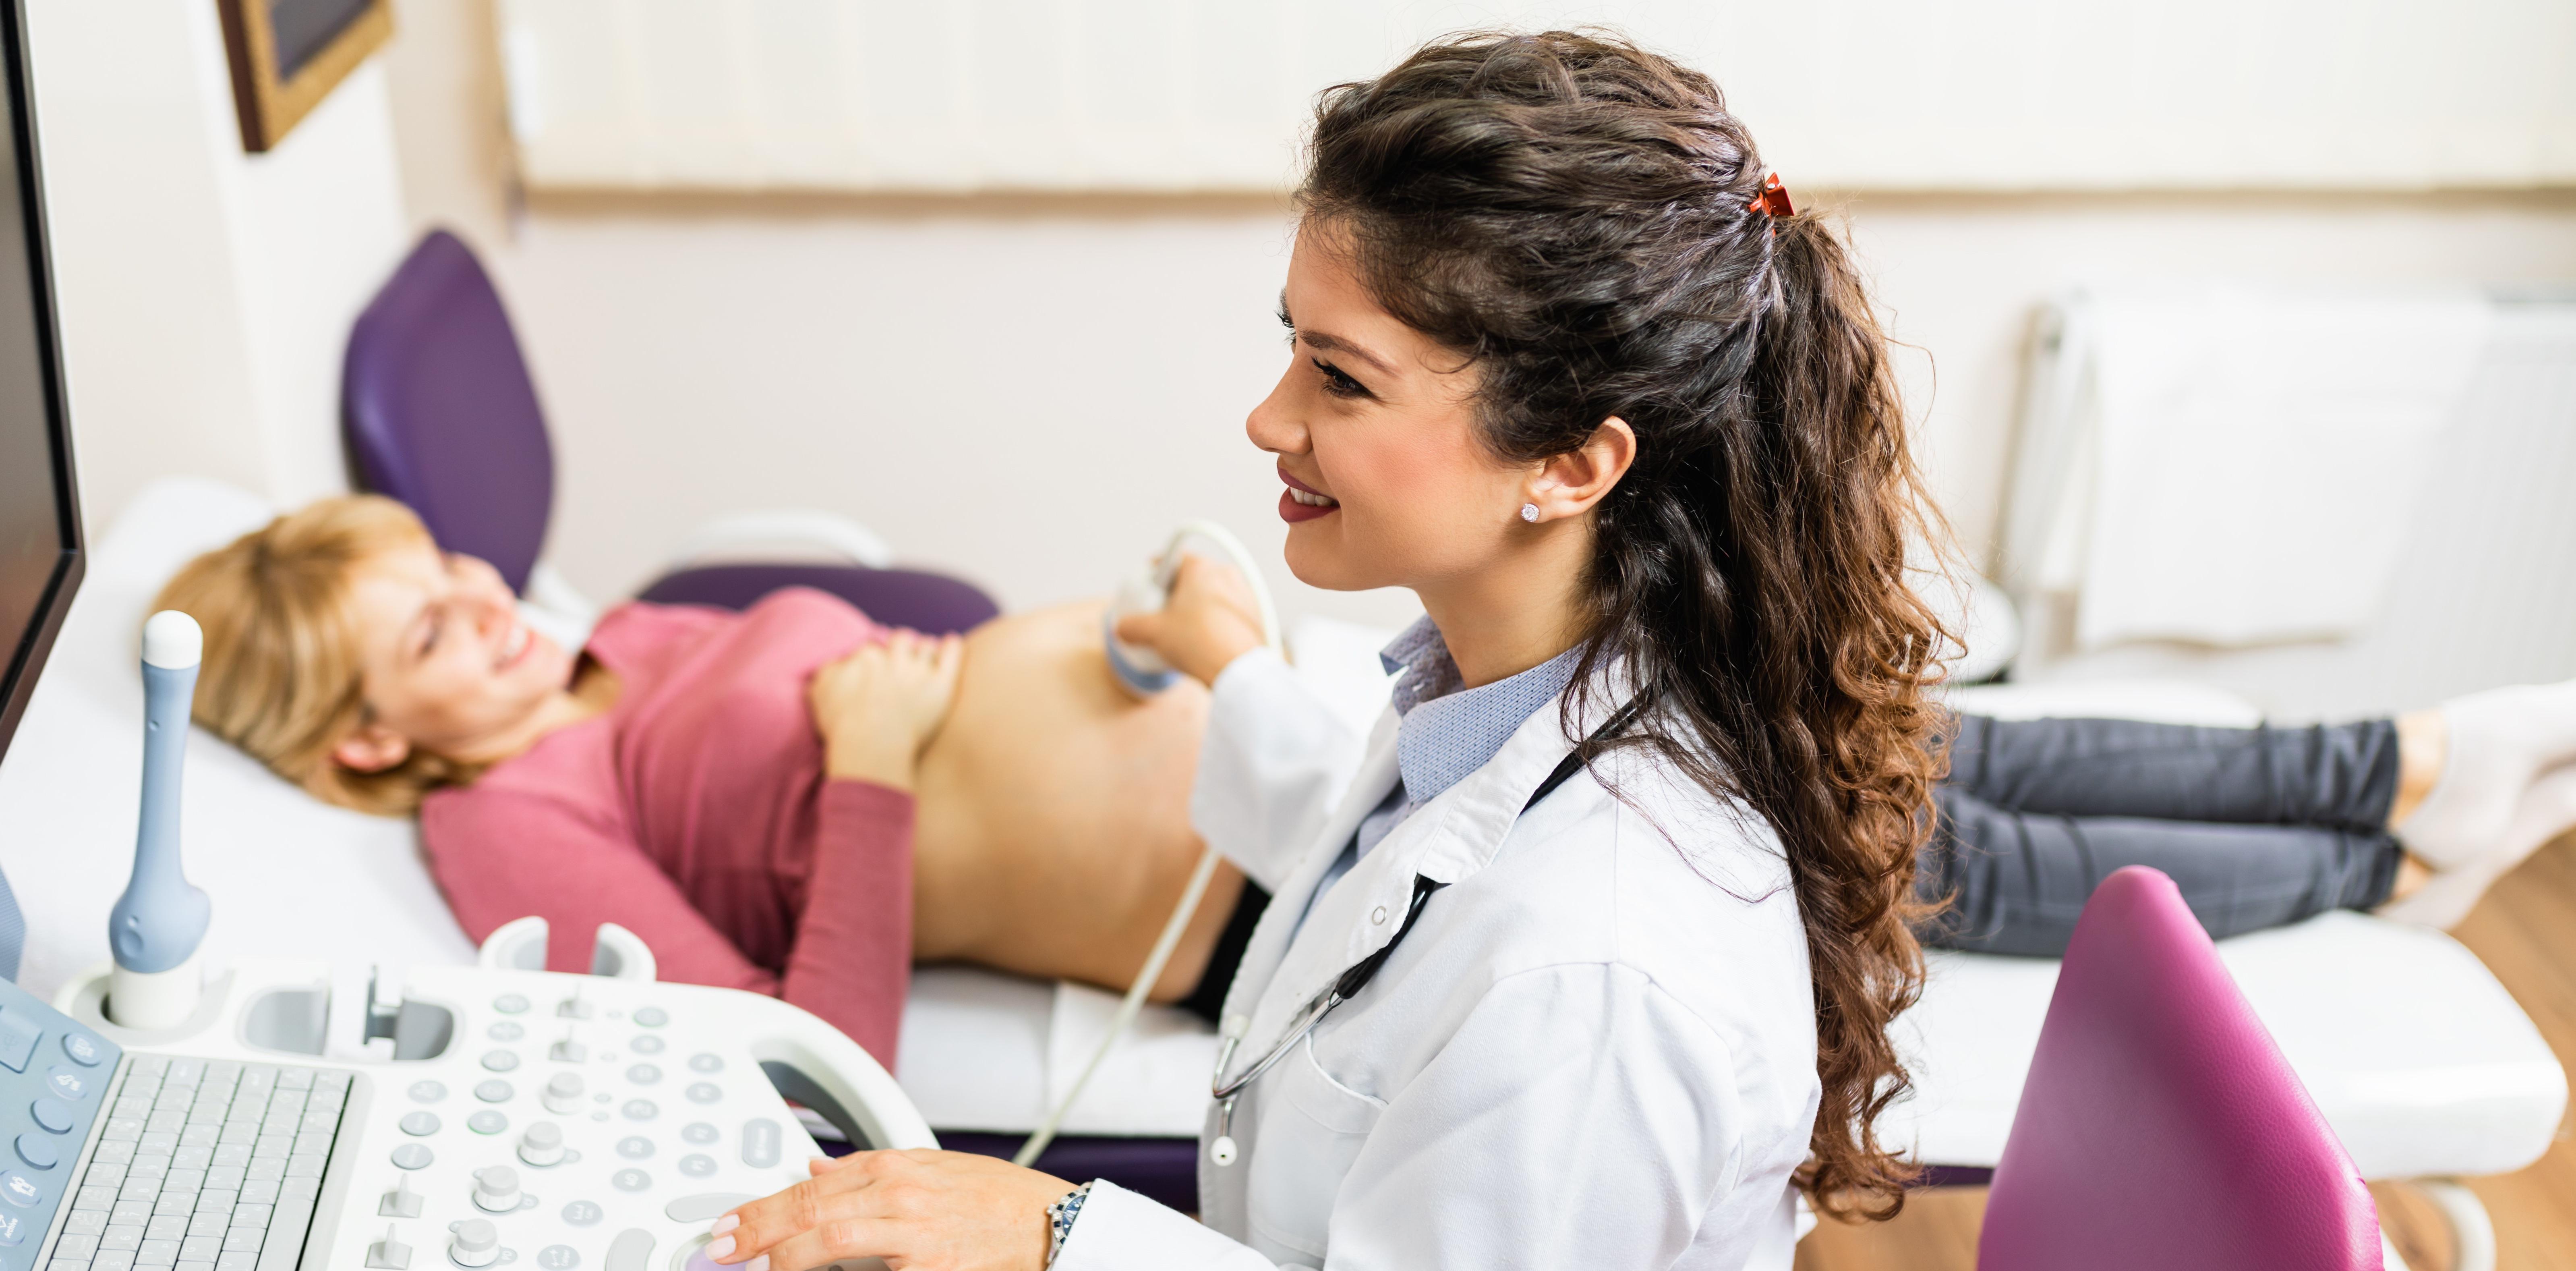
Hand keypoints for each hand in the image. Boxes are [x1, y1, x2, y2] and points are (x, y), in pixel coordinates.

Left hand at [707, 1149, 1072, 1270]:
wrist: (1050, 1225)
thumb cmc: (995, 1198)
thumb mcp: (931, 1167)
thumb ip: (868, 1169)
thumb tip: (817, 1171)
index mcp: (896, 1168)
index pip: (809, 1189)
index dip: (760, 1209)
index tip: (728, 1227)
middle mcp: (901, 1198)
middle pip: (811, 1214)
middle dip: (757, 1234)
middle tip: (720, 1249)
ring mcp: (915, 1238)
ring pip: (833, 1245)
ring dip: (786, 1259)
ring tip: (756, 1268)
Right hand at [808, 631, 964, 790]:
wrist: (871, 745)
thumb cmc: (843, 724)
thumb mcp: (820, 692)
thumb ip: (827, 672)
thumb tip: (836, 664)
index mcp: (865, 657)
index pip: (872, 649)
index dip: (874, 659)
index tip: (875, 669)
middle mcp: (894, 658)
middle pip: (901, 640)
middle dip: (901, 647)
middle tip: (901, 660)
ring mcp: (919, 670)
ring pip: (926, 645)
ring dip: (925, 649)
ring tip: (926, 657)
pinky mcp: (941, 683)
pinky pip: (952, 653)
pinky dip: (952, 645)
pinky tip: (950, 643)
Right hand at [1112, 553, 1264, 686]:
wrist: (1239, 670)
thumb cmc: (1198, 643)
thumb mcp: (1154, 633)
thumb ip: (1131, 627)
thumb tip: (1121, 628)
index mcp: (1200, 568)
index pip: (1171, 560)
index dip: (1155, 573)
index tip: (1148, 586)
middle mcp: (1225, 574)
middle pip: (1192, 578)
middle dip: (1176, 594)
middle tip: (1162, 614)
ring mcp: (1244, 593)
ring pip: (1211, 595)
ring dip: (1196, 608)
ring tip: (1185, 632)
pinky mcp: (1255, 614)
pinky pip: (1227, 610)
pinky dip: (1215, 620)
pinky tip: (1205, 640)